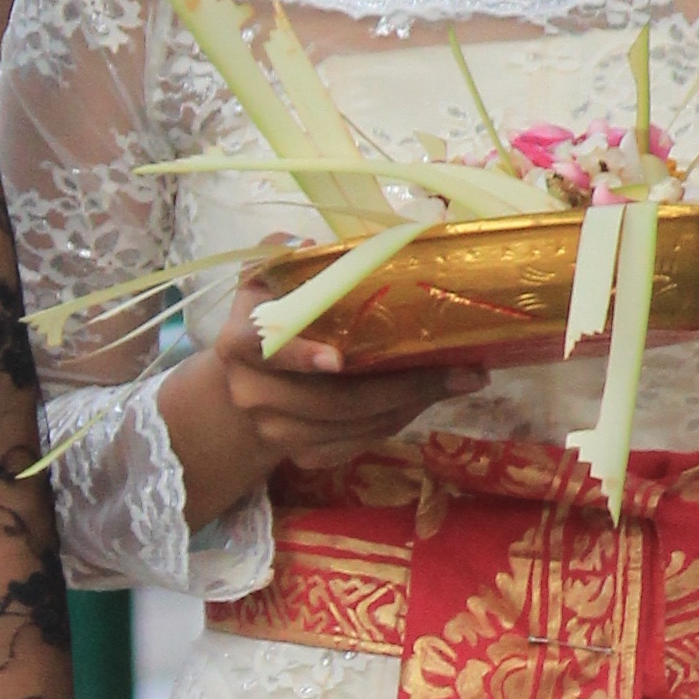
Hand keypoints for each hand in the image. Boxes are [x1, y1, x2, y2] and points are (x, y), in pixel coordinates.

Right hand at [164, 282, 444, 528]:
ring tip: (459, 380)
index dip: (300, 357)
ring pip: (353, 425)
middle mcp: (252, 394)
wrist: (244, 389)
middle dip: (401, 385)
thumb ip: (282, 258)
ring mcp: (276, 432)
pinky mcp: (303, 456)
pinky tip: (426, 399)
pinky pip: (358, 443)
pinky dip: (397, 421)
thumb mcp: (265, 284)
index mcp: (239, 343)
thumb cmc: (267, 323)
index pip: (266, 351)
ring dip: (411, 404)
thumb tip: (309, 242)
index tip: (338, 360)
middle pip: (330, 400)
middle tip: (457, 369)